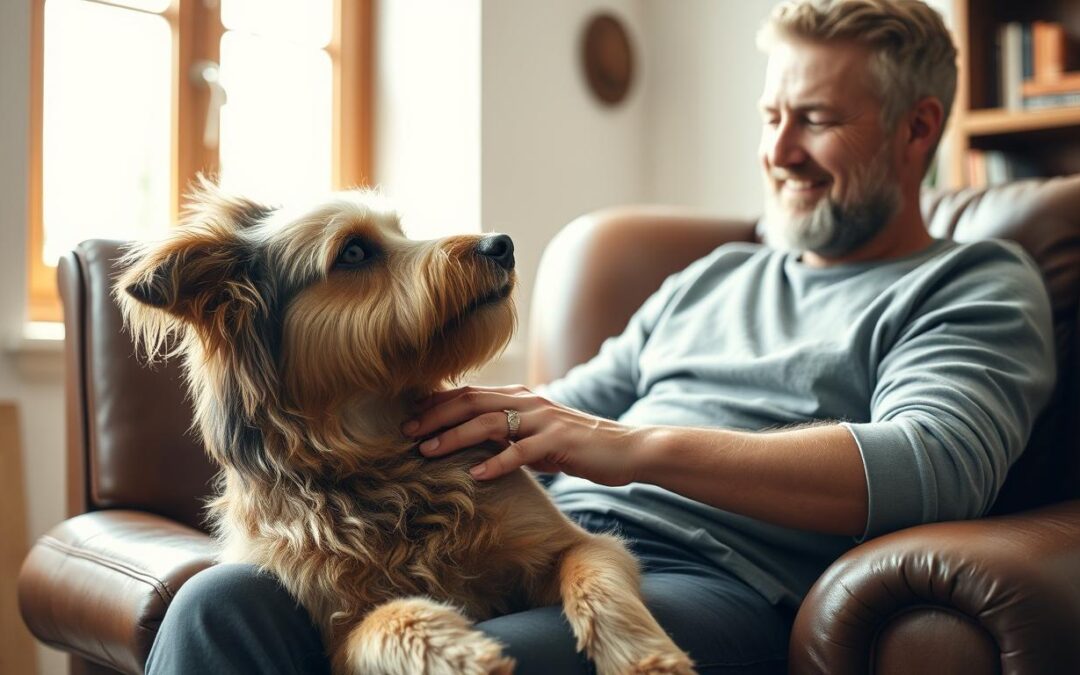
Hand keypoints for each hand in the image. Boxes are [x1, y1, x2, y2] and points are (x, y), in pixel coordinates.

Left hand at [403, 384, 643, 483]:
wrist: (625, 449)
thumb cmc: (577, 446)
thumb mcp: (536, 435)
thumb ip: (507, 433)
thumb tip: (472, 441)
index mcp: (520, 397)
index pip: (470, 393)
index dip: (437, 402)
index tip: (408, 415)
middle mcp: (528, 402)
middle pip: (472, 402)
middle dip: (436, 416)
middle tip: (406, 431)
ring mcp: (543, 420)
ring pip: (490, 423)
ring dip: (455, 437)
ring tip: (428, 451)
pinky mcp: (559, 442)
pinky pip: (522, 452)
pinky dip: (497, 462)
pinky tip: (477, 475)